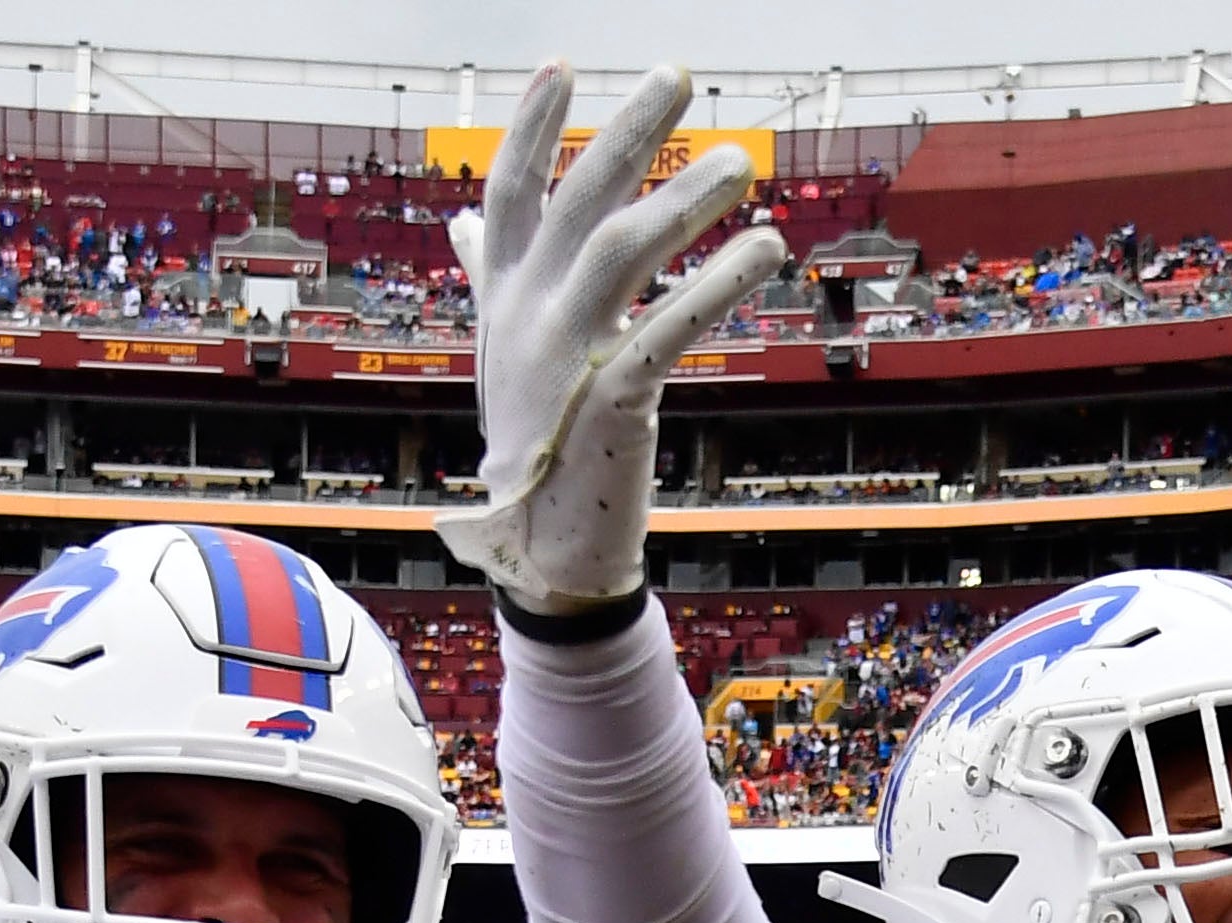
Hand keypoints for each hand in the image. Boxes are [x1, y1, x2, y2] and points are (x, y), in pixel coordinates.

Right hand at [437, 63, 783, 616]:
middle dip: (629, 132)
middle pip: (578, 201)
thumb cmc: (533, 439)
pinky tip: (764, 248)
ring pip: (623, 250)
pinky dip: (721, 283)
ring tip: (740, 162)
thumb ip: (491, 277)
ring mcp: (566, 356)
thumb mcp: (505, 350)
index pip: (509, 190)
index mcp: (501, 297)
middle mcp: (527, 315)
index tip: (564, 63)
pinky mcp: (613, 400)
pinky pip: (672, 326)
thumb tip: (467, 224)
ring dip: (685, 198)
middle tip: (678, 77)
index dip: (533, 126)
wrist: (541, 550)